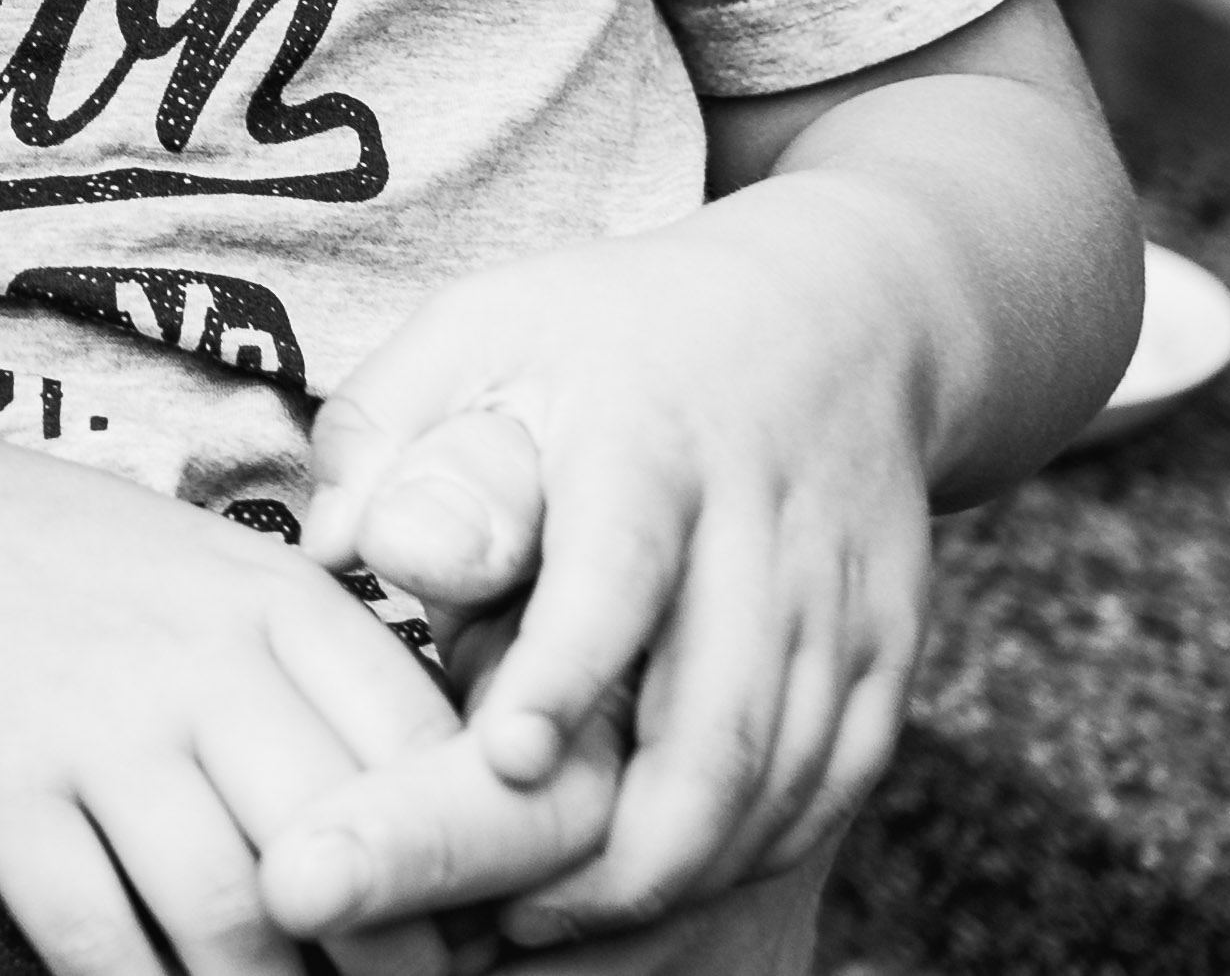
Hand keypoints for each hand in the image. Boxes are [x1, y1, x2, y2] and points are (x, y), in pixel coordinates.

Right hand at [0, 410, 569, 975]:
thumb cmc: (58, 568)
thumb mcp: (210, 577)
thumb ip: (323, 676)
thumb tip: (449, 822)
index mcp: (275, 595)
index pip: (437, 755)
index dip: (480, 868)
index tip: (485, 934)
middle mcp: (196, 654)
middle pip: (354, 860)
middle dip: (398, 967)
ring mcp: (90, 718)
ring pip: (237, 923)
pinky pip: (100, 940)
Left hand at [280, 213, 932, 946]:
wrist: (835, 314)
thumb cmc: (601, 335)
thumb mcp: (480, 328)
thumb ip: (396, 431)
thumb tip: (340, 548)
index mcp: (645, 436)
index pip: (618, 565)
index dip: (569, 668)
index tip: (504, 758)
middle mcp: (761, 526)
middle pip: (720, 712)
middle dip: (623, 840)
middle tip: (505, 912)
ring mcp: (839, 599)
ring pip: (781, 775)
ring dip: (675, 871)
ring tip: (549, 923)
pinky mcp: (889, 654)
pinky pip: (832, 785)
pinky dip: (751, 855)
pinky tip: (654, 886)